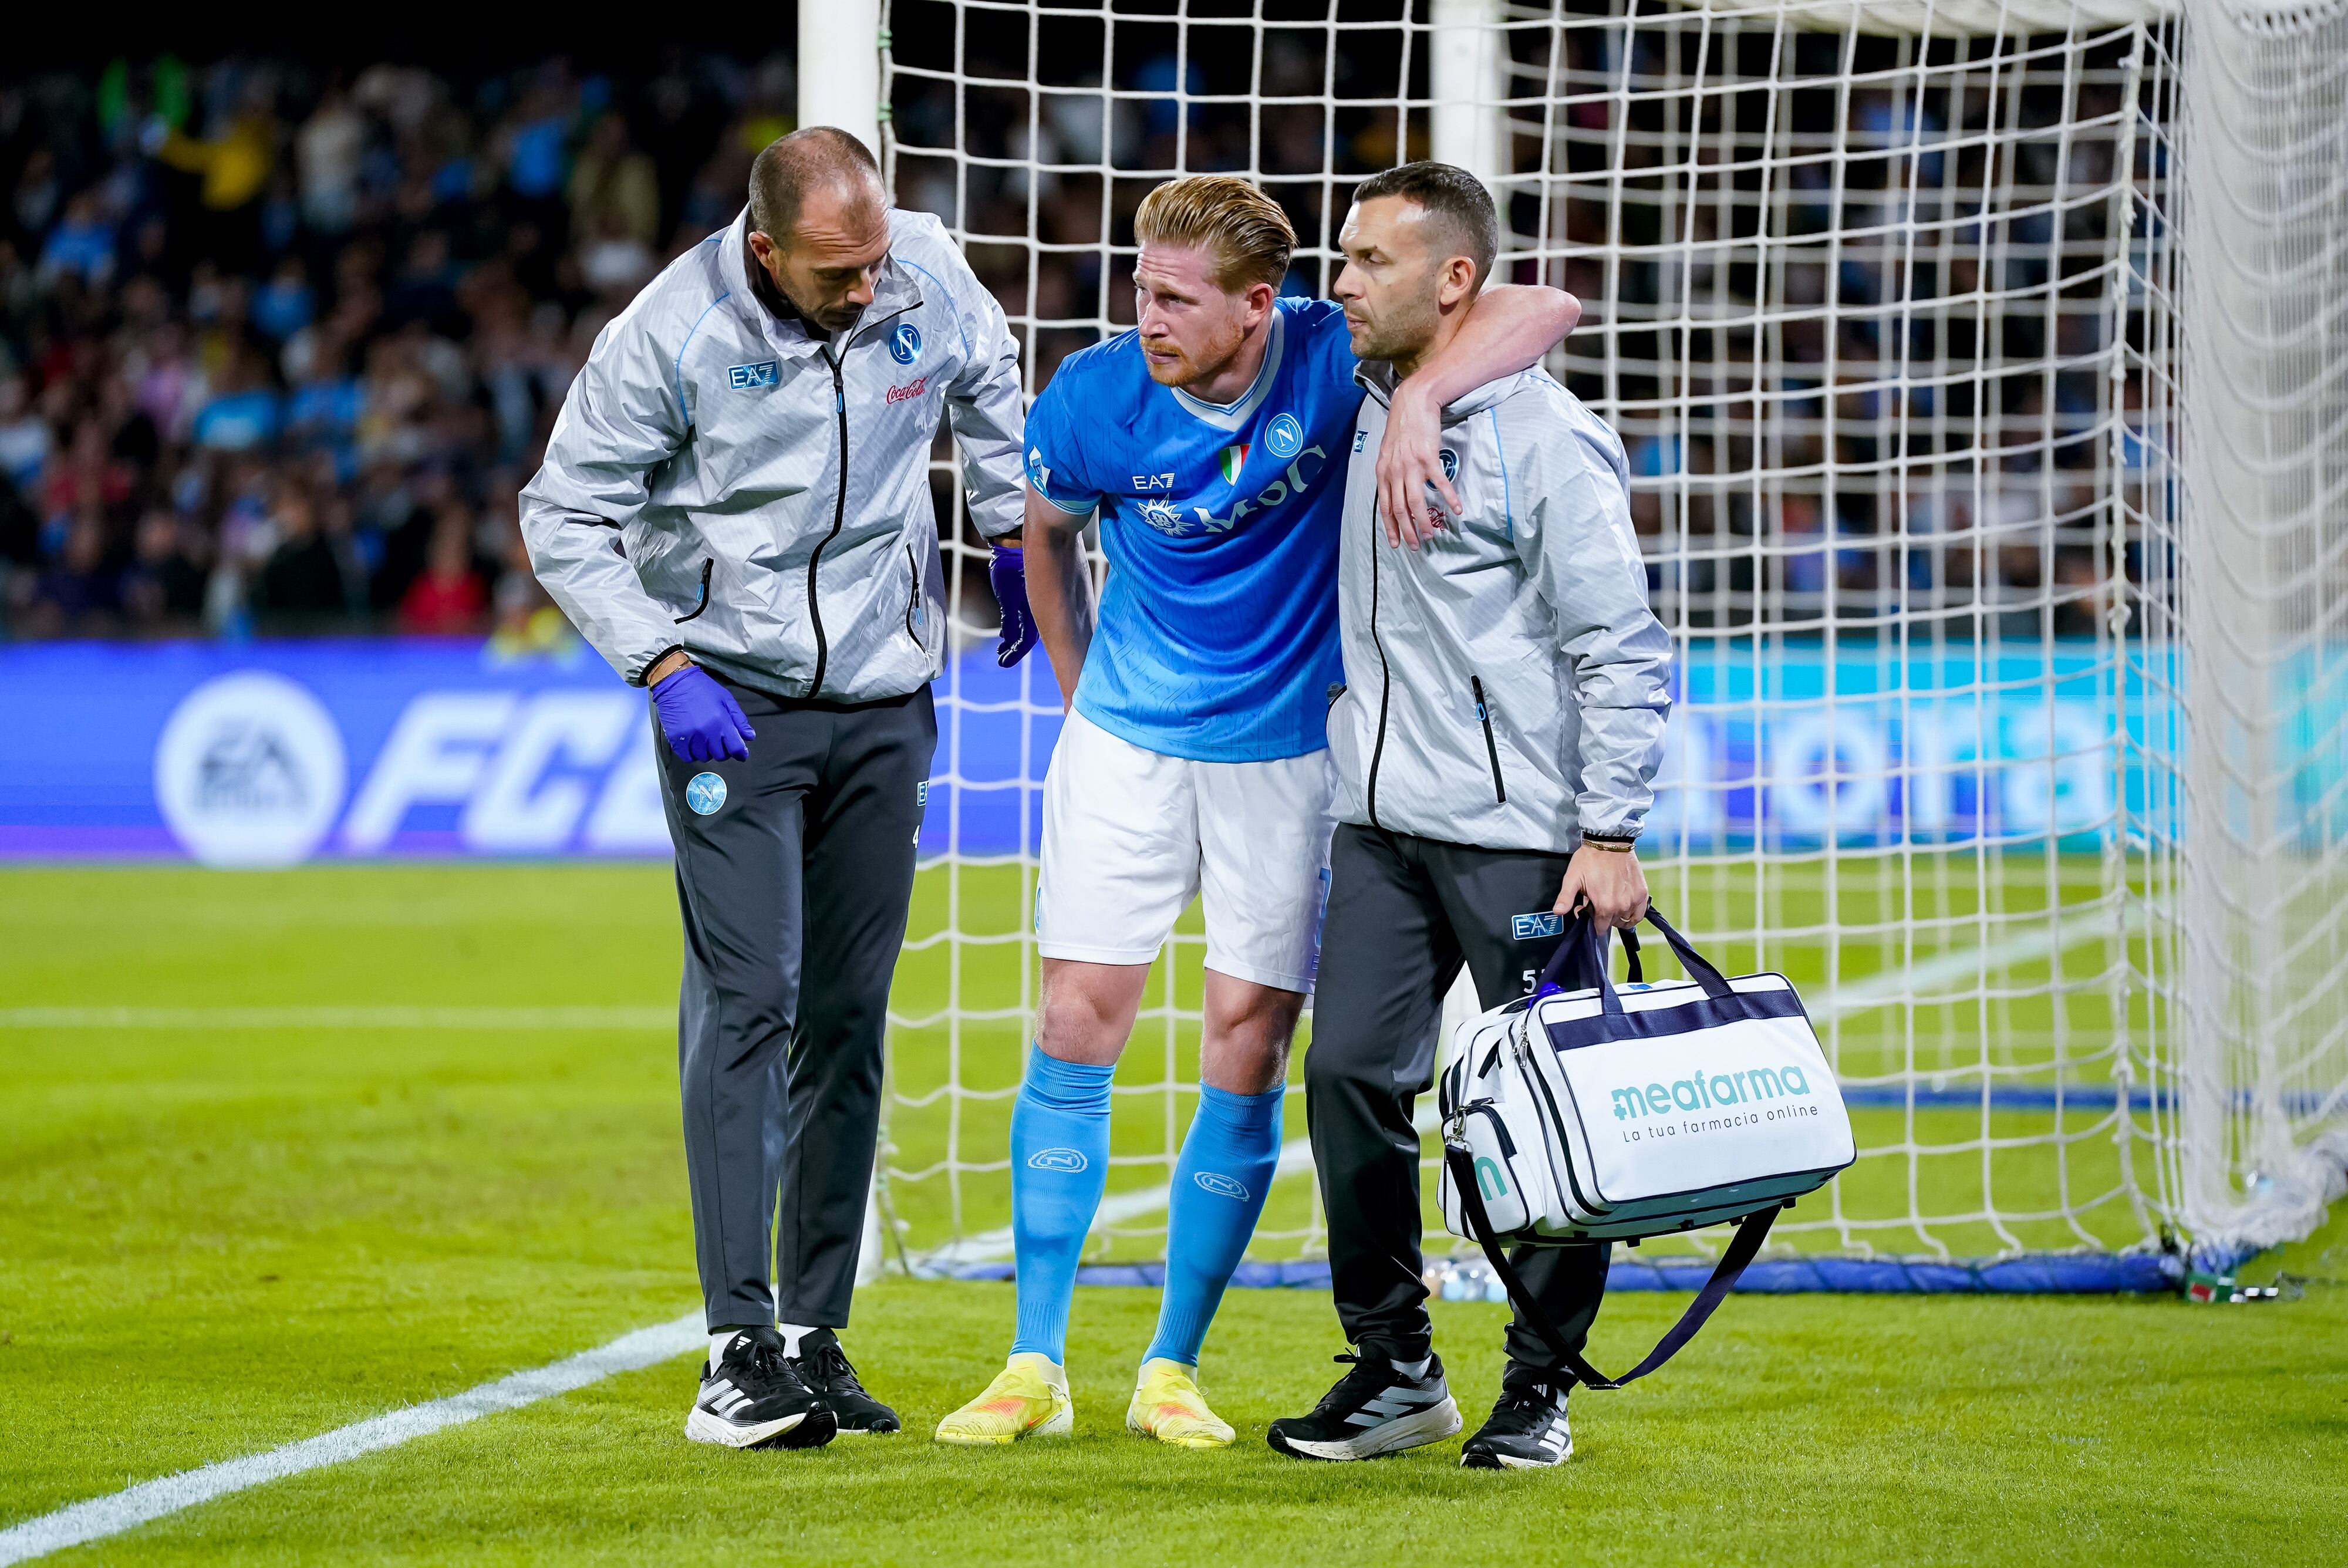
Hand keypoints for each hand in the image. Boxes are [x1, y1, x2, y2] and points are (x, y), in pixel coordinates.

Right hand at [651, 663, 755, 762]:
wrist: (675, 683)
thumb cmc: (703, 689)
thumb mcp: (726, 699)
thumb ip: (739, 719)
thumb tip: (750, 736)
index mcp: (721, 722)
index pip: (735, 748)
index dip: (741, 753)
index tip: (741, 754)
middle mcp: (707, 732)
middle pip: (720, 755)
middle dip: (723, 750)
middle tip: (720, 741)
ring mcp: (690, 737)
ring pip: (704, 757)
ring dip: (708, 752)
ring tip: (706, 740)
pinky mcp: (676, 739)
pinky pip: (688, 757)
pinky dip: (693, 754)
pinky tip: (694, 745)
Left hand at [990, 543, 1037, 665]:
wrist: (1015, 541)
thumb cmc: (1010, 567)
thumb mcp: (1007, 597)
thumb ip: (1011, 620)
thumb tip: (1010, 642)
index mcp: (1037, 610)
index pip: (1028, 640)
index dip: (1015, 653)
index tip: (1002, 663)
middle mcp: (1038, 607)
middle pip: (1028, 636)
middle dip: (1014, 649)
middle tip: (1001, 658)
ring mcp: (1032, 601)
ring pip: (1026, 627)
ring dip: (1012, 638)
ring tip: (1001, 648)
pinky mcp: (1025, 595)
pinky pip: (1022, 616)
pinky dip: (1012, 626)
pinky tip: (1004, 632)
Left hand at [1375, 381, 1457, 550]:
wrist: (1413, 404)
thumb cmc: (1402, 428)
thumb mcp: (1388, 453)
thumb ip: (1390, 474)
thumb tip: (1394, 493)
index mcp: (1383, 472)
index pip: (1385, 506)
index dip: (1390, 527)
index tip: (1396, 543)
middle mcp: (1394, 472)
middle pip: (1400, 509)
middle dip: (1407, 531)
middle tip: (1416, 545)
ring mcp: (1411, 465)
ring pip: (1416, 502)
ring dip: (1424, 521)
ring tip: (1432, 534)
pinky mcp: (1428, 458)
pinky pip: (1439, 484)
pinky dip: (1448, 498)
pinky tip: (1456, 509)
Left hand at [1555, 843, 1648, 928]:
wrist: (1610, 842)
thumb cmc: (1590, 859)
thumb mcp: (1572, 878)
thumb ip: (1566, 898)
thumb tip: (1558, 912)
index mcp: (1604, 906)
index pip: (1600, 928)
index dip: (1592, 922)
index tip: (1589, 912)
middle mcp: (1621, 906)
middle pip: (1612, 923)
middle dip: (1603, 917)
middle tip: (1597, 903)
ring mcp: (1634, 900)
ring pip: (1625, 920)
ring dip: (1617, 916)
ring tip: (1610, 903)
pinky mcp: (1642, 893)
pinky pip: (1639, 914)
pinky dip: (1632, 914)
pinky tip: (1625, 907)